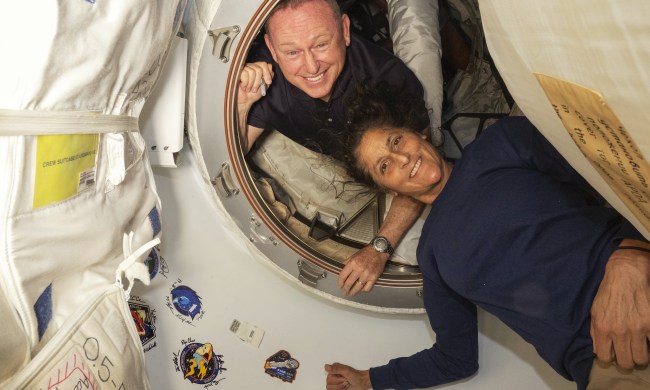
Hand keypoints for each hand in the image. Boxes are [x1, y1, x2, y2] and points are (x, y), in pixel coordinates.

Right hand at [238, 62, 272, 105]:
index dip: (267, 73)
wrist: (245, 101)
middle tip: (255, 89)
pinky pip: (245, 74)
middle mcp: (250, 67)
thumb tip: (270, 67)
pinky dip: (245, 83)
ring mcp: (243, 69)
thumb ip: (269, 77)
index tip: (268, 82)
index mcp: (257, 68)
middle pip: (259, 69)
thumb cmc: (253, 94)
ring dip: (251, 84)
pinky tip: (243, 87)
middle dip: (258, 82)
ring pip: (252, 72)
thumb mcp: (264, 85)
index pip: (264, 64)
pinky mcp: (237, 72)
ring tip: (249, 89)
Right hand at [325, 363, 370, 389]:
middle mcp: (333, 375)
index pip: (327, 372)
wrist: (362, 383)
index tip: (341, 375)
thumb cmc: (356, 376)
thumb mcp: (346, 371)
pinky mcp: (336, 388)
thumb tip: (326, 367)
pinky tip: (344, 387)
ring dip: (339, 387)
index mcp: (334, 368)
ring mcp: (334, 382)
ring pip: (329, 387)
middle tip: (346, 380)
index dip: (334, 376)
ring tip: (345, 384)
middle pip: (328, 381)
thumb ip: (336, 369)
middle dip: (339, 382)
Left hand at [339, 246, 388, 295]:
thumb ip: (347, 263)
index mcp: (352, 263)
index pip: (343, 276)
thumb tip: (342, 270)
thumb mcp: (354, 255)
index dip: (340, 282)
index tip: (340, 286)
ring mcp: (367, 274)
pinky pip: (367, 288)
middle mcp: (359, 269)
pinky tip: (361, 290)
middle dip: (345, 289)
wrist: (378, 251)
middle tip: (344, 292)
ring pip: (358, 287)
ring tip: (350, 294)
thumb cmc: (366, 253)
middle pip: (349, 283)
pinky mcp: (374, 278)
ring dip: (353, 292)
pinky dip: (363, 290)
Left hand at [590, 246, 649, 368]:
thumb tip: (598, 351)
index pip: (605, 357)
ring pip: (642, 358)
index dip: (610, 359)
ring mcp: (637, 328)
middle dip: (627, 361)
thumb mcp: (595, 310)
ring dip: (641, 357)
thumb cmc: (608, 292)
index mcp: (602, 328)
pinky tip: (647, 338)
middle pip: (626, 362)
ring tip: (640, 349)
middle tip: (630, 354)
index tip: (614, 355)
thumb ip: (595, 332)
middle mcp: (619, 331)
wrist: (626, 274)